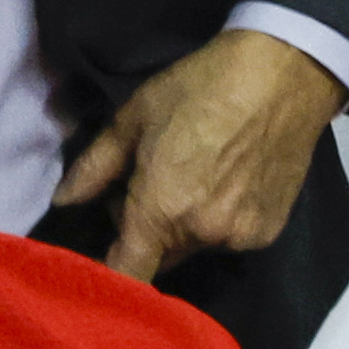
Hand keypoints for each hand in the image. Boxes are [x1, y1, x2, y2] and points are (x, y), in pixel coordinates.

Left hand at [52, 28, 347, 286]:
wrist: (284, 74)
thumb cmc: (199, 88)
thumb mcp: (133, 119)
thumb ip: (94, 168)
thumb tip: (63, 201)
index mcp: (162, 210)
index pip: (129, 274)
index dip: (109, 275)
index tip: (99, 257)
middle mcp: (203, 234)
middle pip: (159, 258)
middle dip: (144, 235)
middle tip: (145, 187)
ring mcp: (241, 236)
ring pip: (195, 247)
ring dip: (182, 228)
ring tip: (190, 178)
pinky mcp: (270, 230)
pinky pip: (229, 239)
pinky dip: (219, 222)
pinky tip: (224, 182)